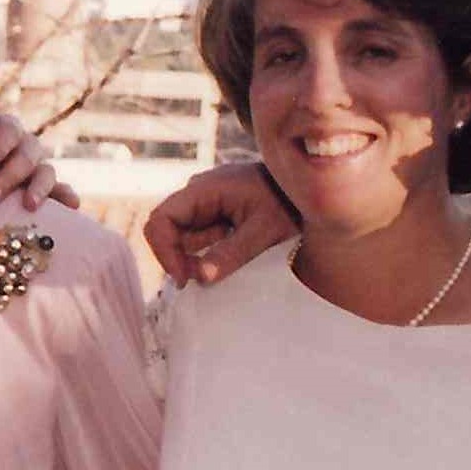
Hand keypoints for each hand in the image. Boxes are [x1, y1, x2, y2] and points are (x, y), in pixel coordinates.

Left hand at [0, 107, 70, 212]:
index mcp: (6, 129)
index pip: (10, 130)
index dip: (2, 143)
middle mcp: (27, 146)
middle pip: (28, 156)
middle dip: (11, 176)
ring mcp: (38, 169)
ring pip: (47, 173)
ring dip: (40, 189)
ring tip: (29, 205)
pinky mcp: (44, 190)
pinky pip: (61, 191)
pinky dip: (67, 197)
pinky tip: (72, 207)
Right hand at [143, 162, 291, 285]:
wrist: (309, 189)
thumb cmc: (289, 203)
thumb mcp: (265, 231)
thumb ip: (232, 253)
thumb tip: (200, 277)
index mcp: (205, 189)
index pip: (161, 218)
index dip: (163, 250)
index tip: (183, 277)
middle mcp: (198, 193)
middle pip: (167, 230)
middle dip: (177, 258)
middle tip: (199, 280)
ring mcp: (205, 203)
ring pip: (180, 237)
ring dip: (191, 259)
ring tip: (216, 272)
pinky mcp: (214, 214)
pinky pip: (197, 238)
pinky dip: (202, 255)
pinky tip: (221, 265)